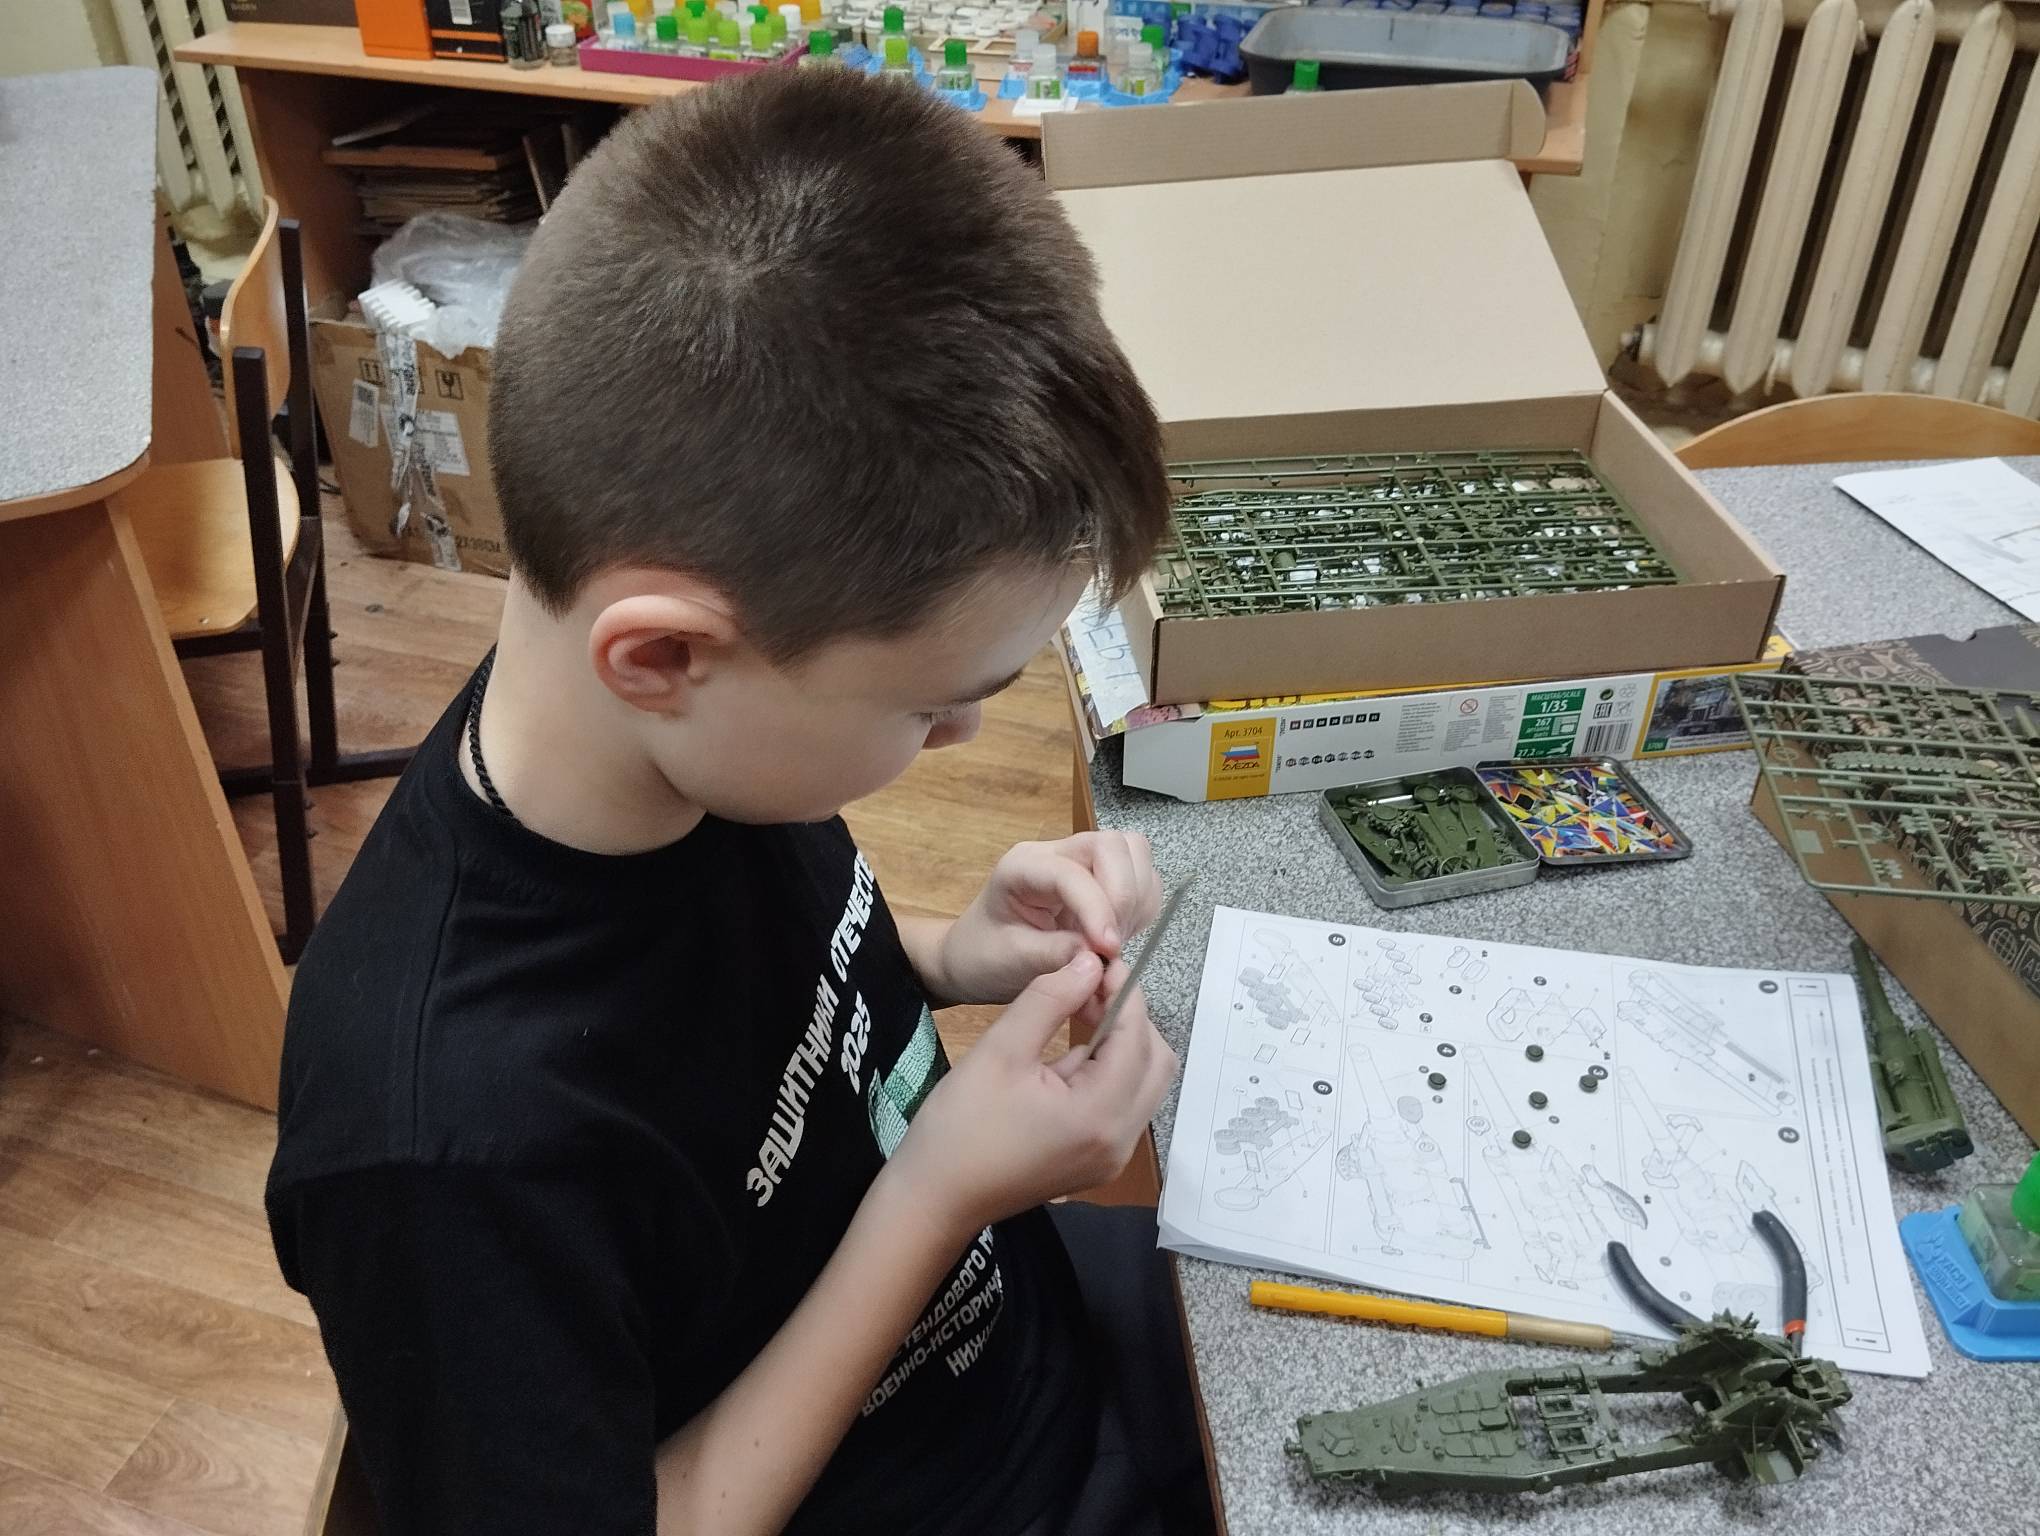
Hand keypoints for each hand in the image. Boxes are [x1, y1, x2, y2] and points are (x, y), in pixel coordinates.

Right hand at [887, 952, 1176, 1234]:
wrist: (935, 1199)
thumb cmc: (960, 1126)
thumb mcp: (1000, 1050)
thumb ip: (1049, 1000)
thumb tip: (1087, 962)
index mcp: (1099, 1115)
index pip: (1136, 1038)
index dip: (1125, 993)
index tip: (1101, 961)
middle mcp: (1120, 1141)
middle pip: (1156, 1063)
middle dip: (1132, 1019)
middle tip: (1090, 989)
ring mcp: (1112, 1158)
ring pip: (1143, 1084)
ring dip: (1121, 1045)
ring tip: (1077, 1014)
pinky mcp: (1098, 1163)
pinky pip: (1122, 1107)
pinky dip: (1108, 1073)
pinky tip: (1068, 1056)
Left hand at [931, 833, 1162, 1005]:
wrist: (974, 958)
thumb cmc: (984, 956)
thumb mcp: (1013, 961)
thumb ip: (1057, 954)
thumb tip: (1099, 956)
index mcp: (1023, 866)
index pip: (1073, 872)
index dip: (1098, 908)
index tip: (1108, 949)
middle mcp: (1055, 853)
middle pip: (1112, 846)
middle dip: (1124, 895)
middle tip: (1111, 943)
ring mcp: (1080, 861)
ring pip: (1133, 852)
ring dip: (1137, 898)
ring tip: (1114, 940)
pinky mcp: (1101, 878)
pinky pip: (1140, 876)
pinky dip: (1141, 905)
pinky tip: (1120, 933)